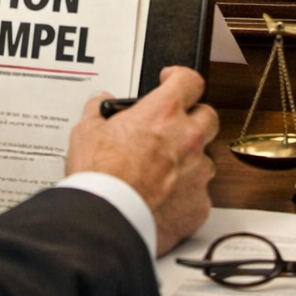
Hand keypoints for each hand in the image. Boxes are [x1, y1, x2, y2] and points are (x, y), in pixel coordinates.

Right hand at [66, 66, 217, 254]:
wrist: (108, 218)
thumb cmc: (101, 175)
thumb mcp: (88, 130)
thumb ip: (98, 110)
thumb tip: (100, 104)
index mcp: (163, 112)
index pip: (190, 80)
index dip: (180, 77)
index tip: (171, 81)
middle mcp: (187, 138)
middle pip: (208, 115)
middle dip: (194, 116)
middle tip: (173, 124)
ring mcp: (197, 173)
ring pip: (206, 158)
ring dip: (190, 158)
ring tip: (164, 168)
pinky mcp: (199, 205)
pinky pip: (200, 193)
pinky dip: (186, 192)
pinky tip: (166, 197)